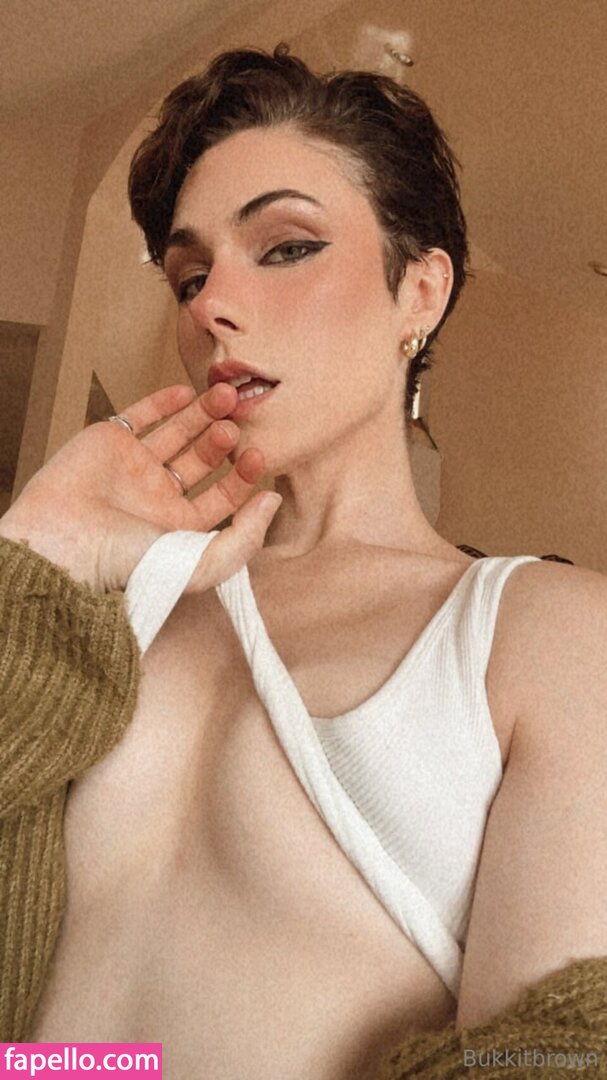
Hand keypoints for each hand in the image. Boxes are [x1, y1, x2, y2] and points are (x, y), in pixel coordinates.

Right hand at [0, 383, 280, 591]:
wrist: (62, 543)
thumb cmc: (126, 564)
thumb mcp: (200, 565)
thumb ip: (244, 539)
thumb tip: (273, 502)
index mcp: (178, 529)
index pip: (221, 497)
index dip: (243, 476)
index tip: (259, 455)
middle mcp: (156, 497)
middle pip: (201, 460)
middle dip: (223, 438)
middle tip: (238, 421)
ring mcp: (132, 468)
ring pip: (176, 434)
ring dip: (202, 414)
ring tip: (225, 395)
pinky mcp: (107, 442)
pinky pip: (140, 416)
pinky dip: (163, 402)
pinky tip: (187, 392)